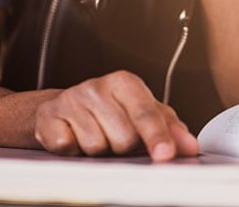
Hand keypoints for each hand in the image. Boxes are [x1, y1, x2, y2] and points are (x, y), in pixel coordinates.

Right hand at [33, 70, 198, 158]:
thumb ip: (170, 127)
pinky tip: (75, 138)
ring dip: (99, 151)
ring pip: (96, 147)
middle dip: (123, 147)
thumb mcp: (143, 112)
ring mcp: (71, 100)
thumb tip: (190, 145)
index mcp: (125, 82)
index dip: (157, 136)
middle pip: (122, 137)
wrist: (62, 107)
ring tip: (96, 136)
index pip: (145, 113)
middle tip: (117, 138)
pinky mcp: (48, 117)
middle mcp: (97, 87)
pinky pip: (68, 147)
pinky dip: (73, 151)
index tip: (165, 154)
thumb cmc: (110, 110)